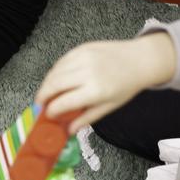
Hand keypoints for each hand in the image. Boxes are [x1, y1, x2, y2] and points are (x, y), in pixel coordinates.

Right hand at [35, 32, 177, 131]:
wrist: (140, 60)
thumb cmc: (126, 86)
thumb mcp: (109, 106)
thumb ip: (87, 118)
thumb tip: (69, 131)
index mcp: (96, 91)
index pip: (63, 102)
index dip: (51, 110)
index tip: (48, 115)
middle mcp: (88, 72)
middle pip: (54, 85)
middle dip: (42, 96)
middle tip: (40, 104)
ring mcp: (84, 58)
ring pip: (54, 72)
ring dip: (46, 83)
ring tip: (46, 92)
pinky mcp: (82, 48)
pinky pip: (61, 61)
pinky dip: (55, 71)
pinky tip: (55, 79)